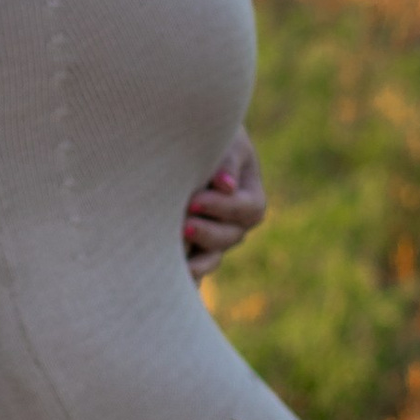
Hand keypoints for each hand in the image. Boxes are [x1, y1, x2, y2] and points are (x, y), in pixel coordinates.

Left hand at [184, 133, 266, 277]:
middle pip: (231, 237)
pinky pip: (192, 268)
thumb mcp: (227, 141)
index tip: (195, 201)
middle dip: (208, 233)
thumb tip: (225, 186)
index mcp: (250, 196)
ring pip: (213, 257)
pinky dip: (184, 276)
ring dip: (198, 261)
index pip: (248, 209)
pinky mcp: (192, 247)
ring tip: (179, 261)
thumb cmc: (211, 139)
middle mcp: (235, 222)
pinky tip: (169, 280)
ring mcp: (214, 238)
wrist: (185, 145)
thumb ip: (228, 161)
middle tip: (183, 225)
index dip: (223, 208)